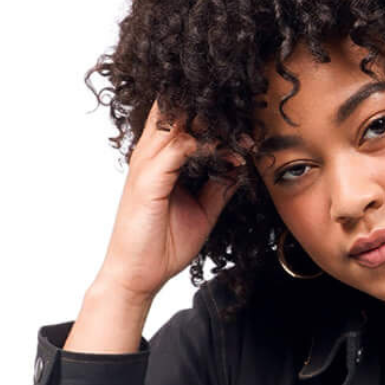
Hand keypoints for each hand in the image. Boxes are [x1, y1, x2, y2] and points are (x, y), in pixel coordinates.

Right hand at [91, 95, 248, 306]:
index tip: (245, 123)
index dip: (211, 113)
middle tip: (247, 117)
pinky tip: (228, 153)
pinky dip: (206, 145)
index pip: (179, 117)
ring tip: (243, 130)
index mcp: (158, 158)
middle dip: (212, 109)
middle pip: (175, 109)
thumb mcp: (202, 210)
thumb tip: (241, 165)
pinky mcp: (148, 180)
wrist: (138, 275)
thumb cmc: (162, 244)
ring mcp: (146, 165)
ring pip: (177, 121)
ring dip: (212, 122)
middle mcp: (149, 155)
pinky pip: (179, 148)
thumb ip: (218, 184)